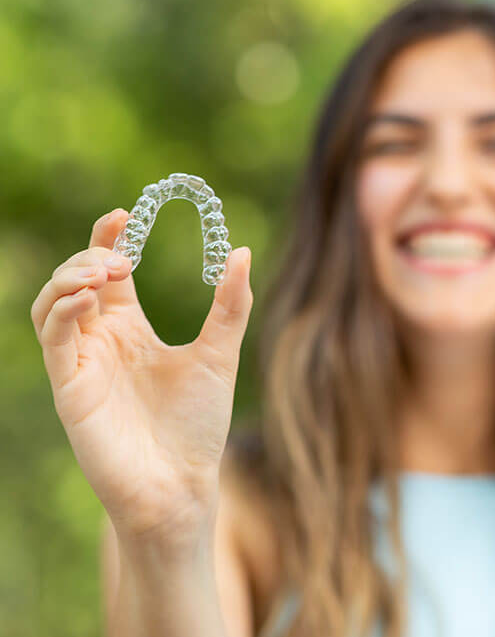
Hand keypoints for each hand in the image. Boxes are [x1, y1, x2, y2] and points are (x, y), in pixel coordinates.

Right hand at [30, 209, 253, 547]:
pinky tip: (89, 298)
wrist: (182, 483)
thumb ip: (229, 304)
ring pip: (51, 303)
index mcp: (131, 329)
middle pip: (75, 279)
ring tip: (104, 270)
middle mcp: (102, 341)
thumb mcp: (219, 353)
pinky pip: (53, 339)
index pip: (108, 272)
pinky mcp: (70, 387)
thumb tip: (240, 250)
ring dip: (69, 278)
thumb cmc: (198, 424)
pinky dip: (62, 311)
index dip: (108, 239)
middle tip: (121, 256)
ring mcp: (82, 363)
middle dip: (90, 256)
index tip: (125, 213)